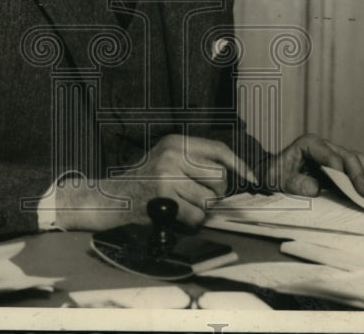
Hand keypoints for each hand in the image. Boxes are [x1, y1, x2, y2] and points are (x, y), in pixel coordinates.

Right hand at [54, 134, 257, 229]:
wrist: (111, 197)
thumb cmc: (143, 180)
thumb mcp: (167, 158)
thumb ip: (195, 161)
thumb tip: (231, 176)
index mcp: (176, 142)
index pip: (219, 149)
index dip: (239, 164)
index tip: (252, 178)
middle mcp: (173, 155)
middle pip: (219, 178)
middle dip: (215, 193)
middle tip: (198, 196)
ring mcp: (167, 176)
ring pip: (209, 200)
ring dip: (200, 209)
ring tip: (180, 204)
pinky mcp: (163, 198)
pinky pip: (196, 216)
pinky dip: (190, 222)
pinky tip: (174, 215)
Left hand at [263, 133, 363, 198]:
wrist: (272, 174)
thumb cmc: (274, 175)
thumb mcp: (277, 179)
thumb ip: (294, 183)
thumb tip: (316, 189)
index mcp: (309, 143)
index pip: (331, 156)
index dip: (341, 173)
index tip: (347, 191)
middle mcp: (324, 145)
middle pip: (348, 156)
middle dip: (358, 175)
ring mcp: (333, 154)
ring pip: (356, 160)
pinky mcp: (338, 166)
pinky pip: (356, 168)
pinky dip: (363, 178)